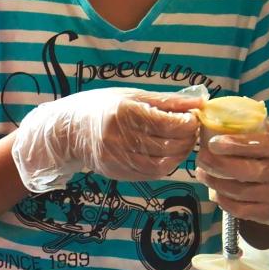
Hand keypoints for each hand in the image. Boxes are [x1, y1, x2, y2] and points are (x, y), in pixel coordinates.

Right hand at [10, 87, 200, 191]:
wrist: (69, 129)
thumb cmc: (103, 106)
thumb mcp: (132, 95)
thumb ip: (167, 101)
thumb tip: (199, 102)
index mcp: (125, 112)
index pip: (168, 124)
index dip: (188, 123)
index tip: (192, 118)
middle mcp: (119, 137)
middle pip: (168, 145)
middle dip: (187, 139)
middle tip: (190, 130)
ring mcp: (117, 158)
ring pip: (163, 164)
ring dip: (179, 155)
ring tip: (180, 142)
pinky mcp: (117, 172)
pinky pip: (151, 174)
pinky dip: (166, 165)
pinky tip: (166, 154)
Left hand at [197, 121, 268, 243]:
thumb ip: (252, 127)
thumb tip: (219, 111)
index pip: (262, 145)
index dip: (236, 144)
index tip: (213, 142)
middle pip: (248, 171)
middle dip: (219, 165)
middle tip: (201, 158)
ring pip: (240, 192)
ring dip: (216, 183)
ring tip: (203, 173)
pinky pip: (241, 210)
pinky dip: (223, 201)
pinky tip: (215, 191)